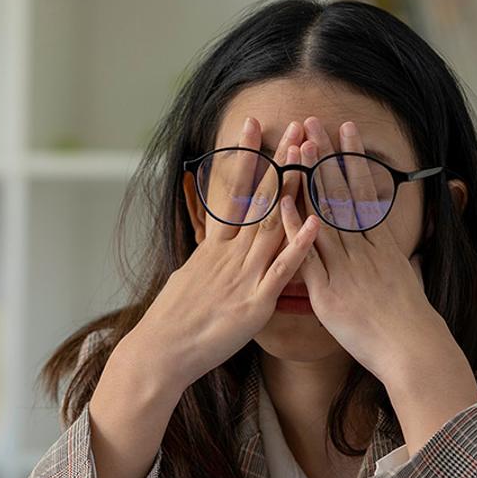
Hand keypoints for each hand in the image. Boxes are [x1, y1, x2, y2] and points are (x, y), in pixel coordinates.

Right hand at [125, 117, 320, 393]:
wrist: (161, 352)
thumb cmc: (173, 321)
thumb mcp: (188, 278)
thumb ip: (208, 259)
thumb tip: (211, 247)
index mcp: (214, 247)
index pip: (233, 191)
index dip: (245, 156)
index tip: (253, 124)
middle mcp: (230, 254)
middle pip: (260, 198)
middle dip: (279, 161)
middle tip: (294, 126)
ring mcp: (244, 275)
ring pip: (273, 224)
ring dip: (294, 189)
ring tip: (310, 156)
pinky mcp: (255, 302)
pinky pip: (282, 270)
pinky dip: (299, 245)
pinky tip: (315, 222)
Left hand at [280, 117, 476, 442]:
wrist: (412, 350)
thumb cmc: (410, 322)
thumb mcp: (408, 280)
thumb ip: (395, 259)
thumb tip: (395, 247)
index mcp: (382, 245)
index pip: (364, 192)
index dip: (352, 160)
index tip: (344, 131)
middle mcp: (363, 250)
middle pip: (341, 194)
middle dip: (326, 156)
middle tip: (313, 122)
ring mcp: (345, 268)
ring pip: (324, 214)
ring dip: (310, 179)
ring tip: (298, 146)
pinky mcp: (329, 292)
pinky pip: (308, 255)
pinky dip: (295, 228)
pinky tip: (282, 202)